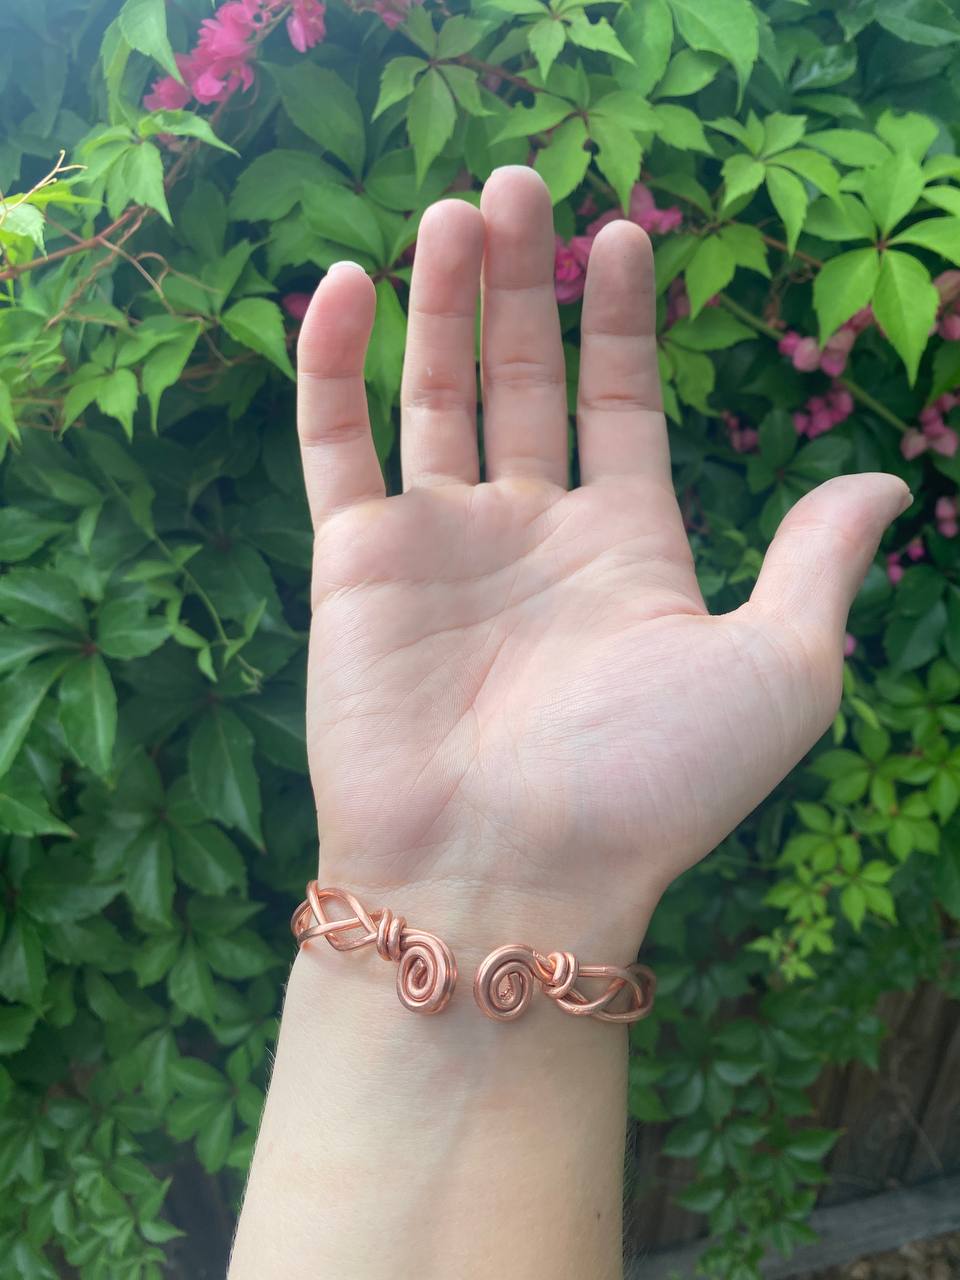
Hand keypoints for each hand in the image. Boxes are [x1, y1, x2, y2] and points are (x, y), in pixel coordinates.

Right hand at [295, 165, 907, 962]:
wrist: (508, 877)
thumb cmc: (648, 784)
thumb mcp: (778, 670)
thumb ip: (817, 563)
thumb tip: (888, 483)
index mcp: (626, 549)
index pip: (621, 404)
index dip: (621, 322)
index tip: (623, 236)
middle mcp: (530, 538)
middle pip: (520, 381)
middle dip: (519, 283)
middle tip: (514, 184)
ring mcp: (437, 547)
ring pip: (431, 395)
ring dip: (438, 301)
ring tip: (452, 210)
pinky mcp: (353, 565)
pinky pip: (334, 445)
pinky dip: (335, 364)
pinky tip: (350, 284)